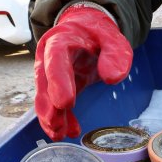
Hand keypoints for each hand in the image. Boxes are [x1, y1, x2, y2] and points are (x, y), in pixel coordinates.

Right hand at [34, 4, 131, 140]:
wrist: (87, 28)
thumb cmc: (99, 33)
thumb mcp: (113, 38)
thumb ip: (115, 54)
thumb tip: (111, 77)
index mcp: (62, 39)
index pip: (56, 59)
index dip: (58, 81)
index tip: (64, 102)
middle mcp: (49, 56)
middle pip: (45, 81)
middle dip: (49, 105)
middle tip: (56, 124)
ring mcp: (51, 71)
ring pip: (46, 95)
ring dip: (51, 116)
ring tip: (58, 134)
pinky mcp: (57, 85)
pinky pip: (55, 103)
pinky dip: (61, 118)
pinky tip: (68, 132)